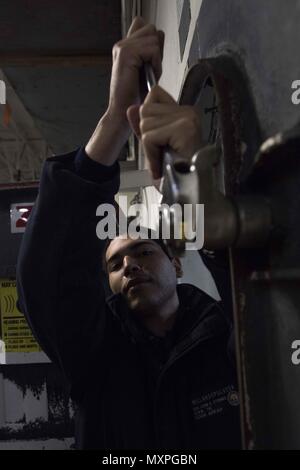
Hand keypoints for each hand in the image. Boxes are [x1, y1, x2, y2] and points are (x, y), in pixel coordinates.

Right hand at [85, 17, 163, 165]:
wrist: (124, 112)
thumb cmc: (135, 96)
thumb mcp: (148, 68)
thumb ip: (152, 50)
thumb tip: (159, 32)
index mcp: (124, 46)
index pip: (146, 27)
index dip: (154, 44)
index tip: (149, 64)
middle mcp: (121, 44)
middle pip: (152, 30)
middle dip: (156, 50)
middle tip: (148, 71)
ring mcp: (122, 47)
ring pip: (153, 39)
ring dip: (156, 59)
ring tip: (147, 75)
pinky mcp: (126, 53)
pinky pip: (153, 50)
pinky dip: (156, 64)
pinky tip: (147, 76)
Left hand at [128, 85, 202, 178]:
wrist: (192, 190)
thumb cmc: (178, 172)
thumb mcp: (156, 146)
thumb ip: (144, 127)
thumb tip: (131, 108)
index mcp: (184, 112)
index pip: (153, 95)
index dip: (148, 120)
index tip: (158, 141)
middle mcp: (188, 112)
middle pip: (145, 110)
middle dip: (147, 136)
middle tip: (161, 154)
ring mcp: (187, 119)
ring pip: (145, 124)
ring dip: (150, 148)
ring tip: (164, 160)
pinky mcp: (183, 129)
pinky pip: (149, 137)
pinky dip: (151, 154)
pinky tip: (163, 163)